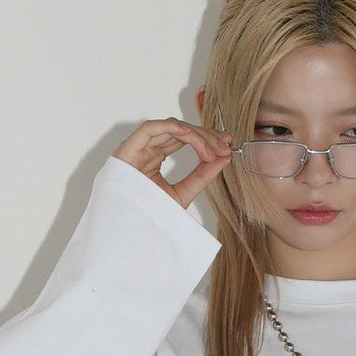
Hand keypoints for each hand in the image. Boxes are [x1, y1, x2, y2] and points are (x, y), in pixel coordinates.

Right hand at [112, 116, 231, 209]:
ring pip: (171, 128)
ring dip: (195, 136)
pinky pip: (150, 129)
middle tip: (224, 146)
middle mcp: (148, 148)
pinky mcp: (128, 147)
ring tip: (211, 150)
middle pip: (181, 132)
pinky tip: (189, 134)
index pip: (185, 139)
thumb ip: (202, 176)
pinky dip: (170, 127)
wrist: (129, 228)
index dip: (207, 139)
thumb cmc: (149, 213)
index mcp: (156, 157)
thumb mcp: (183, 193)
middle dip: (205, 136)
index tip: (226, 146)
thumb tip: (224, 159)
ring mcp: (138, 147)